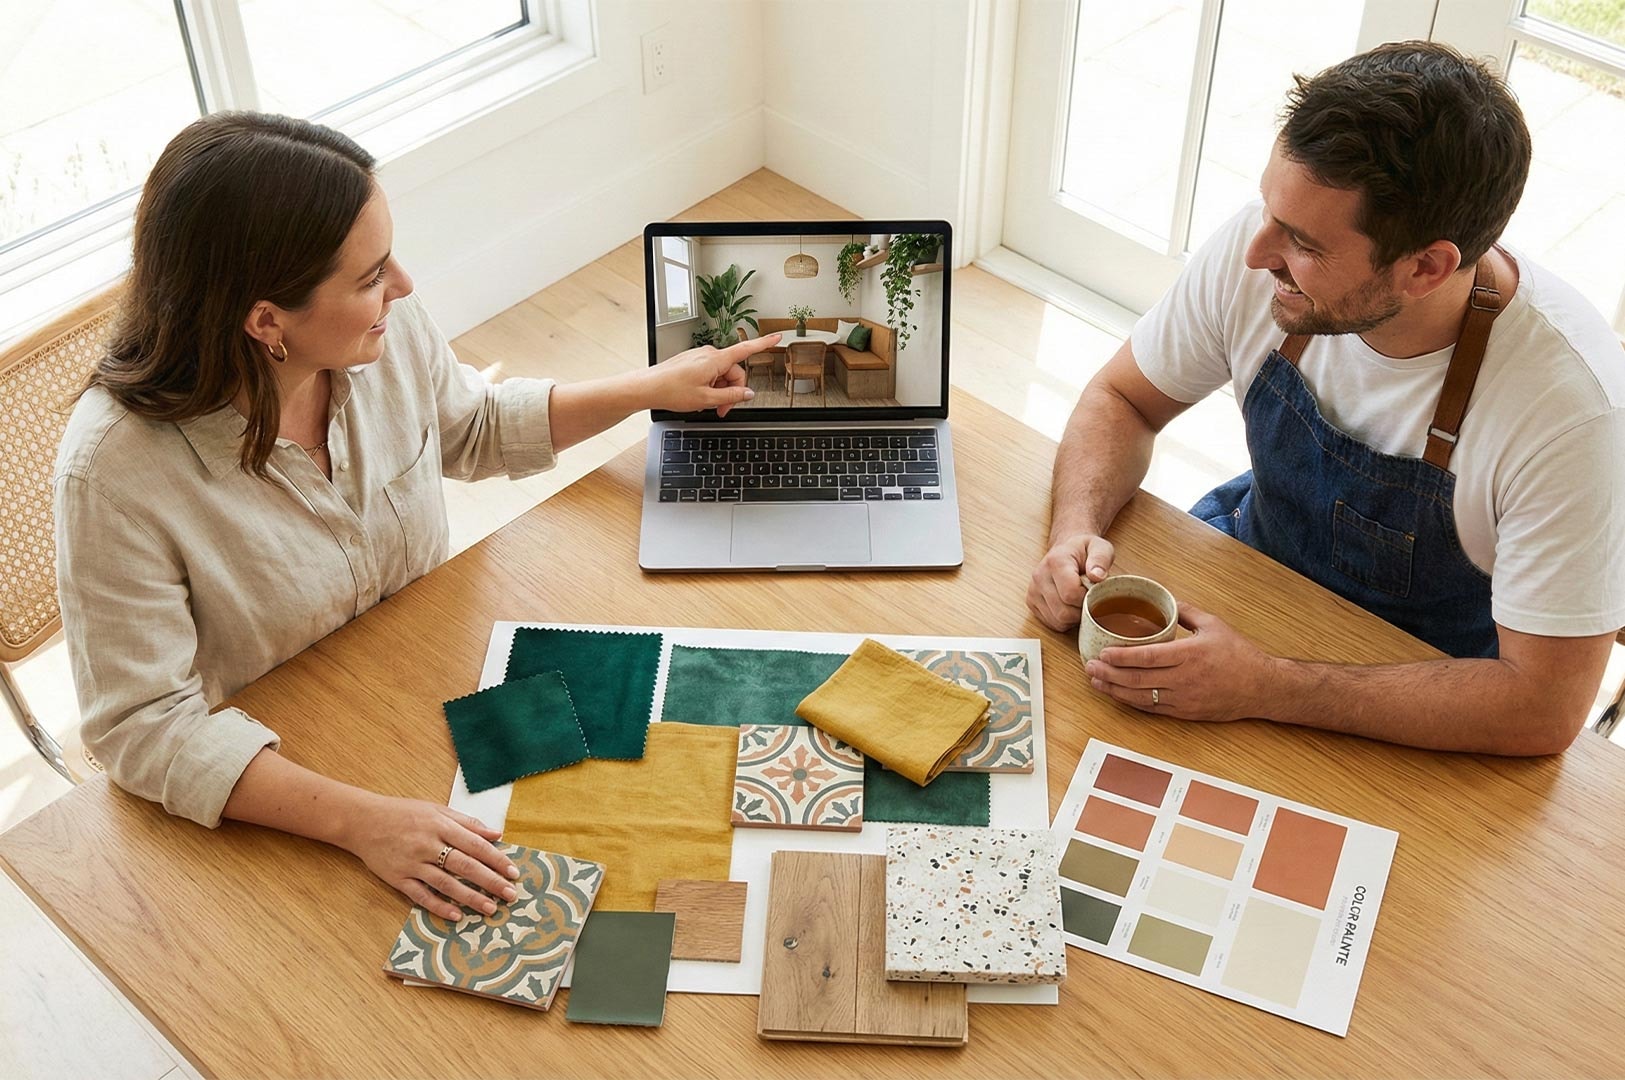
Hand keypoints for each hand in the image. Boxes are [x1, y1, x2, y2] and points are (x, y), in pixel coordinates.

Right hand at [343, 794, 519, 920]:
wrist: (363, 821)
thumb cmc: (404, 814)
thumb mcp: (436, 809)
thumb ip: (467, 822)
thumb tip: (496, 833)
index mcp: (440, 825)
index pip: (475, 844)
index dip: (496, 859)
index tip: (513, 872)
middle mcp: (428, 844)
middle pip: (465, 866)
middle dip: (491, 882)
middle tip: (510, 895)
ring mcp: (412, 863)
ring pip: (446, 884)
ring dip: (470, 898)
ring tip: (490, 909)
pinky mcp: (398, 878)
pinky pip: (421, 895)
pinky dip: (439, 906)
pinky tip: (456, 916)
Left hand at [646, 333, 782, 416]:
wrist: (648, 387)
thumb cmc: (671, 390)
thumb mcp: (706, 399)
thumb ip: (731, 395)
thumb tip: (748, 393)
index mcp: (715, 359)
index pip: (746, 349)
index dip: (764, 344)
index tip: (777, 338)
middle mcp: (709, 354)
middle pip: (733, 372)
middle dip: (731, 391)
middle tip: (721, 409)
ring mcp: (700, 357)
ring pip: (721, 375)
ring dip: (719, 391)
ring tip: (706, 406)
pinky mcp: (693, 362)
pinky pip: (710, 374)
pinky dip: (709, 387)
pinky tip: (698, 397)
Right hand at [1027, 531, 1115, 629]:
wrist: (1066, 549)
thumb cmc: (1084, 551)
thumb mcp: (1100, 547)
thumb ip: (1101, 559)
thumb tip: (1097, 576)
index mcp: (1056, 562)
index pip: (1071, 594)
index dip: (1087, 599)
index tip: (1093, 590)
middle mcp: (1039, 576)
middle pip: (1063, 612)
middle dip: (1081, 611)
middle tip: (1089, 598)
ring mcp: (1033, 591)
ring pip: (1057, 621)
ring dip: (1073, 618)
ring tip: (1079, 601)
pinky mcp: (1031, 602)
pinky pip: (1051, 623)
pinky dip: (1064, 621)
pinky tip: (1070, 606)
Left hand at [1083, 602, 1276, 721]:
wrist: (1262, 687)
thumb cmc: (1239, 654)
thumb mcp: (1213, 624)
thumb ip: (1185, 610)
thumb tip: (1162, 598)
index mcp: (1189, 655)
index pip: (1146, 657)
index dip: (1120, 657)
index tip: (1101, 654)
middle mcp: (1184, 679)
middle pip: (1137, 679)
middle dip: (1108, 675)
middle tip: (1089, 668)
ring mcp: (1183, 699)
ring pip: (1140, 697)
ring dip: (1114, 690)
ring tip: (1095, 682)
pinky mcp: (1185, 712)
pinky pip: (1151, 709)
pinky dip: (1131, 702)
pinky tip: (1118, 695)